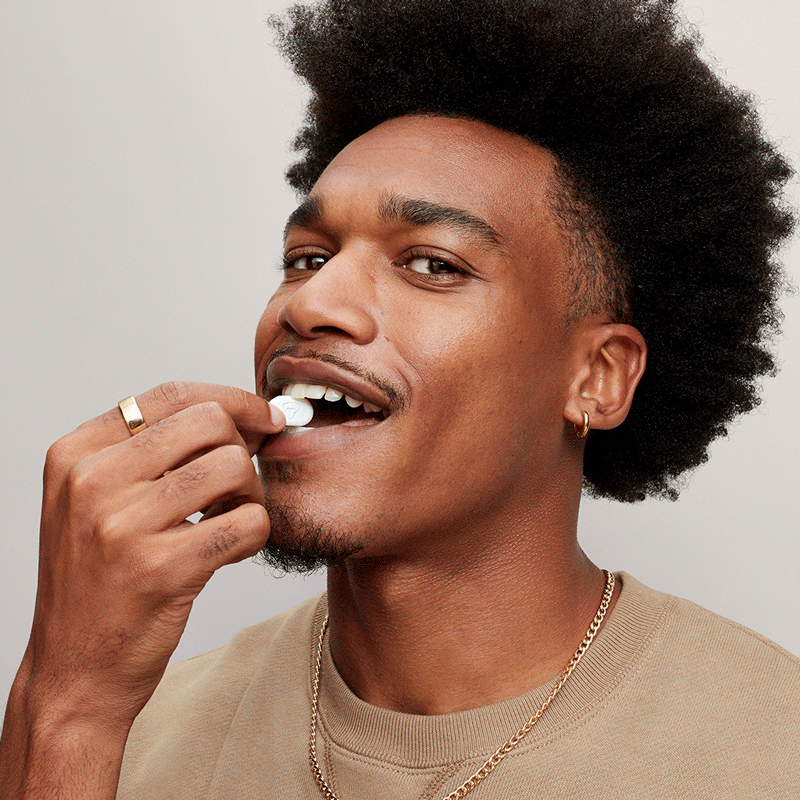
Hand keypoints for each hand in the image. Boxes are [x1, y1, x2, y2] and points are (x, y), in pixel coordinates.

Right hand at [14, 381, 284, 731]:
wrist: (74, 672)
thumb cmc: (98, 582)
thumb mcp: (98, 501)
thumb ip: (152, 452)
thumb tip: (242, 414)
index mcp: (75, 454)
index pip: (173, 395)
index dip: (232, 400)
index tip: (263, 418)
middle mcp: (92, 481)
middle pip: (210, 422)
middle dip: (242, 447)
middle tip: (238, 484)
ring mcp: (123, 525)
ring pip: (233, 466)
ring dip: (250, 493)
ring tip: (228, 520)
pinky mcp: (162, 569)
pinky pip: (249, 521)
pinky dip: (255, 534)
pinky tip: (230, 551)